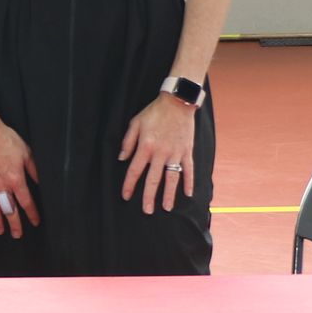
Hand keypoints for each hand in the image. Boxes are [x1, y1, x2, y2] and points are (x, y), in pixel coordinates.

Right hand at [0, 117, 39, 238]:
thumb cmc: (6, 140)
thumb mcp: (27, 153)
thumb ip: (34, 170)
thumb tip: (41, 182)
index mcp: (16, 180)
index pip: (26, 202)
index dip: (32, 213)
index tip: (36, 222)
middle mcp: (2, 186)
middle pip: (9, 209)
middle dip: (14, 223)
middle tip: (16, 235)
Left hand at [118, 93, 196, 214]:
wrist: (177, 102)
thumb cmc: (154, 112)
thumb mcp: (135, 123)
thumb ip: (128, 142)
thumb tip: (122, 159)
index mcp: (146, 146)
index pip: (135, 170)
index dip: (129, 185)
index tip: (126, 196)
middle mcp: (160, 152)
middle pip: (153, 179)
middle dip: (149, 197)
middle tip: (147, 211)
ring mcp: (175, 153)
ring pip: (172, 178)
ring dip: (169, 194)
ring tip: (167, 208)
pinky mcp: (187, 151)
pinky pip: (188, 169)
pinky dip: (189, 181)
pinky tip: (188, 193)